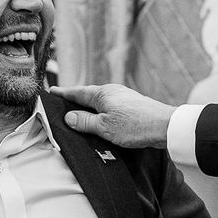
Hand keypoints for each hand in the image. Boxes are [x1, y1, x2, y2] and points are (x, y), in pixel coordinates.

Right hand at [49, 84, 173, 148]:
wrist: (166, 127)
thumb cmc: (135, 125)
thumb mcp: (104, 126)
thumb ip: (85, 121)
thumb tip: (69, 116)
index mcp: (103, 93)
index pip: (78, 92)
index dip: (64, 93)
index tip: (52, 91)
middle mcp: (113, 92)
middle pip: (89, 96)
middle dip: (76, 101)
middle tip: (61, 105)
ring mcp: (124, 99)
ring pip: (100, 103)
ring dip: (90, 109)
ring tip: (78, 116)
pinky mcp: (133, 108)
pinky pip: (110, 109)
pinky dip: (102, 114)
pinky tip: (101, 122)